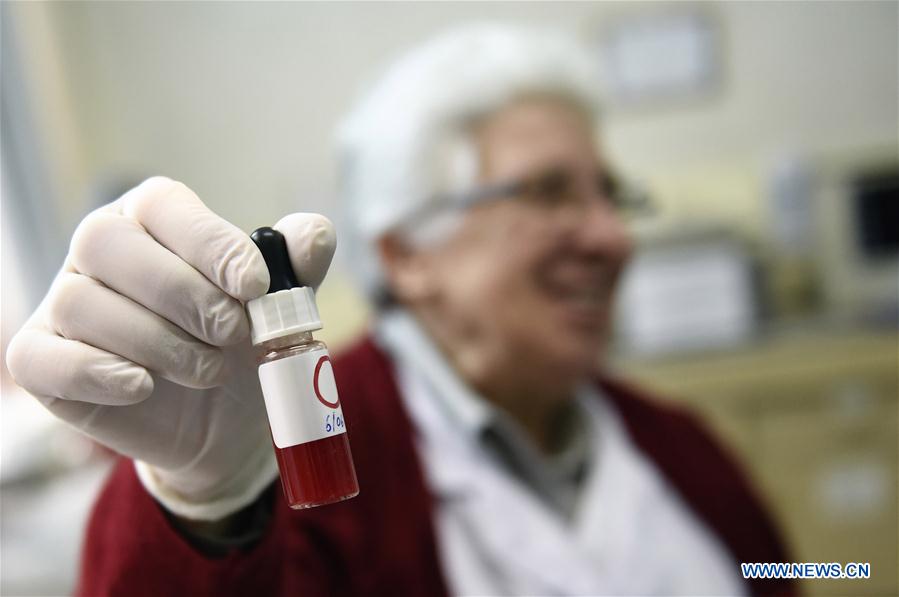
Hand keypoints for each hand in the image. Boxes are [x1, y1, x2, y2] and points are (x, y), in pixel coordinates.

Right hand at [5, 177, 336, 519]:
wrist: (222, 421)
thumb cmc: (243, 345)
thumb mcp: (279, 305)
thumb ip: (298, 265)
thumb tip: (313, 235)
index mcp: (153, 218)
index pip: (163, 205)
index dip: (209, 243)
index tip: (255, 286)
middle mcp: (100, 248)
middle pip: (111, 244)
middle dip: (186, 295)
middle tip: (234, 334)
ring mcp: (63, 302)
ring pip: (83, 304)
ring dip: (159, 343)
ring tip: (209, 371)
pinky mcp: (42, 359)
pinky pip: (45, 358)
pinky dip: (99, 373)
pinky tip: (144, 386)